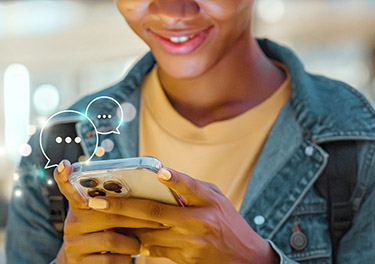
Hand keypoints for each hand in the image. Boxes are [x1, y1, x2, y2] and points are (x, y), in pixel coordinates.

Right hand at [53, 160, 165, 263]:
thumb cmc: (102, 234)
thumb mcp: (103, 218)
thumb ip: (114, 205)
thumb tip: (147, 195)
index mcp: (80, 206)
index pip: (69, 188)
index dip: (65, 177)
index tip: (64, 165)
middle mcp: (73, 222)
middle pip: (110, 214)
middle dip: (140, 219)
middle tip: (160, 220)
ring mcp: (73, 243)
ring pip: (113, 240)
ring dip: (133, 243)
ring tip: (140, 243)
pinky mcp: (78, 262)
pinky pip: (110, 260)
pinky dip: (125, 259)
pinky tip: (127, 256)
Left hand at [89, 168, 278, 263]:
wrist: (245, 259)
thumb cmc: (229, 223)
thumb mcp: (217, 199)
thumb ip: (192, 189)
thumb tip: (162, 178)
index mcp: (208, 201)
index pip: (189, 186)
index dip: (174, 178)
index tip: (157, 172)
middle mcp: (198, 221)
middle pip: (154, 212)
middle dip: (122, 206)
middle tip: (97, 201)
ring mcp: (189, 243)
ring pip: (148, 233)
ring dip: (123, 226)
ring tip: (100, 218)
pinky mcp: (183, 258)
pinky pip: (154, 249)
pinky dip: (137, 242)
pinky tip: (121, 236)